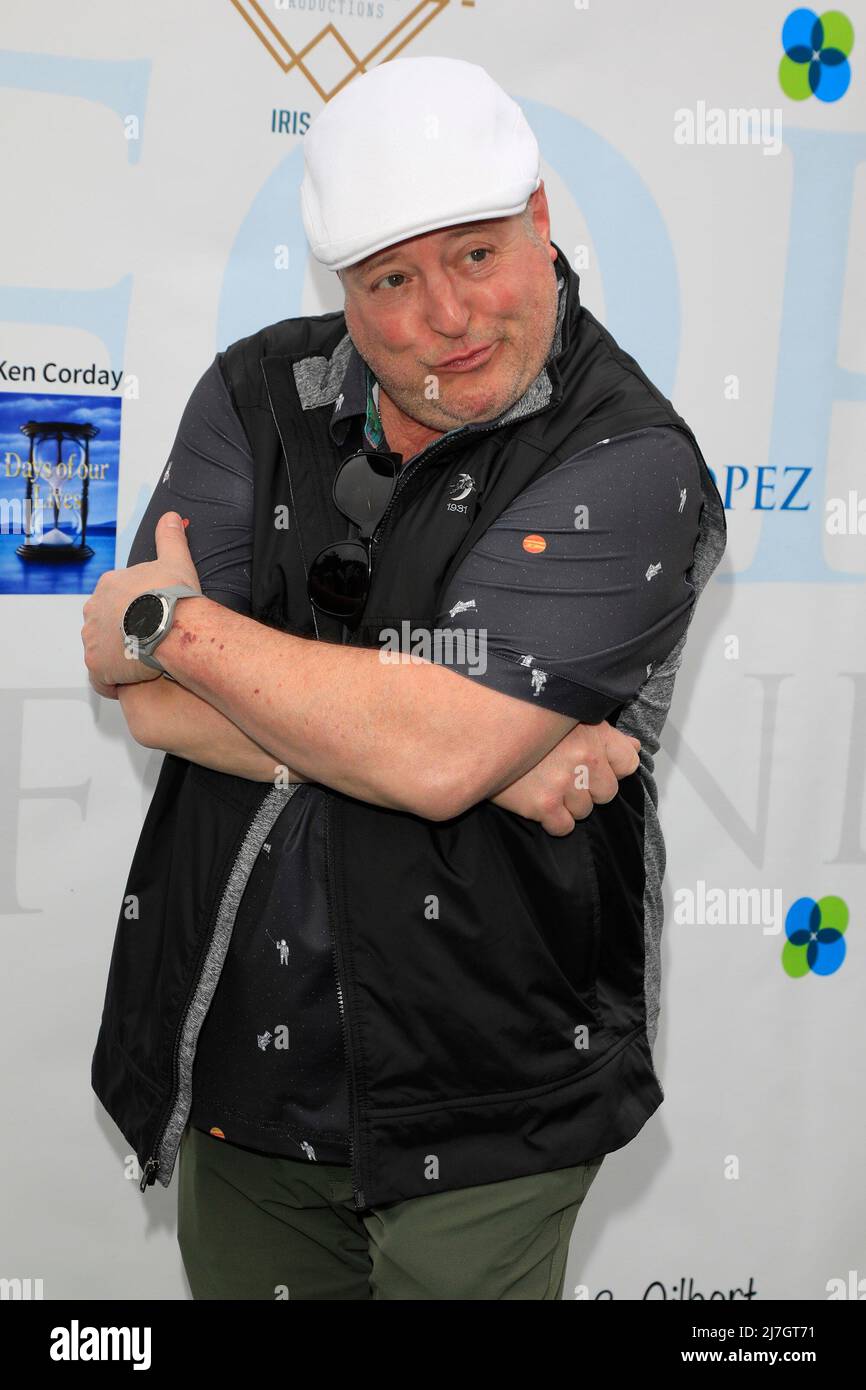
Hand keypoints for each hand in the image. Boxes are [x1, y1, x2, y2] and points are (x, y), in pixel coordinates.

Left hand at [81, 511, 200, 691]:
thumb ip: (170, 538)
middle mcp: (93, 609)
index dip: (135, 611)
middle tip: (151, 642)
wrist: (171, 627)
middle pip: (106, 625)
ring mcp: (92, 638)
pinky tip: (135, 681)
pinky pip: (103, 679)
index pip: (117, 600)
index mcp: (109, 585)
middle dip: (123, 633)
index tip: (152, 620)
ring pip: (103, 651)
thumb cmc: (174, 598)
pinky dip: (116, 681)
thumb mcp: (175, 560)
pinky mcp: (96, 665)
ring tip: (145, 662)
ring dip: (119, 657)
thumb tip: (172, 517)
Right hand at [490, 720, 640, 834]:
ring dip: (568, 804)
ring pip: (584, 811)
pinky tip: (539, 803)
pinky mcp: (543, 805)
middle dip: (588, 789)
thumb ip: (606, 736)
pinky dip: (554, 821)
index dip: (612, 768)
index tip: (593, 767)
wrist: (479, 736)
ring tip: (545, 785)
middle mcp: (583, 757)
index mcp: (592, 732)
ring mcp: (564, 783)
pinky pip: (564, 827)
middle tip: (563, 777)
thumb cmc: (524, 725)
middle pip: (607, 793)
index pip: (628, 762)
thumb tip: (635, 747)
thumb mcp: (568, 719)